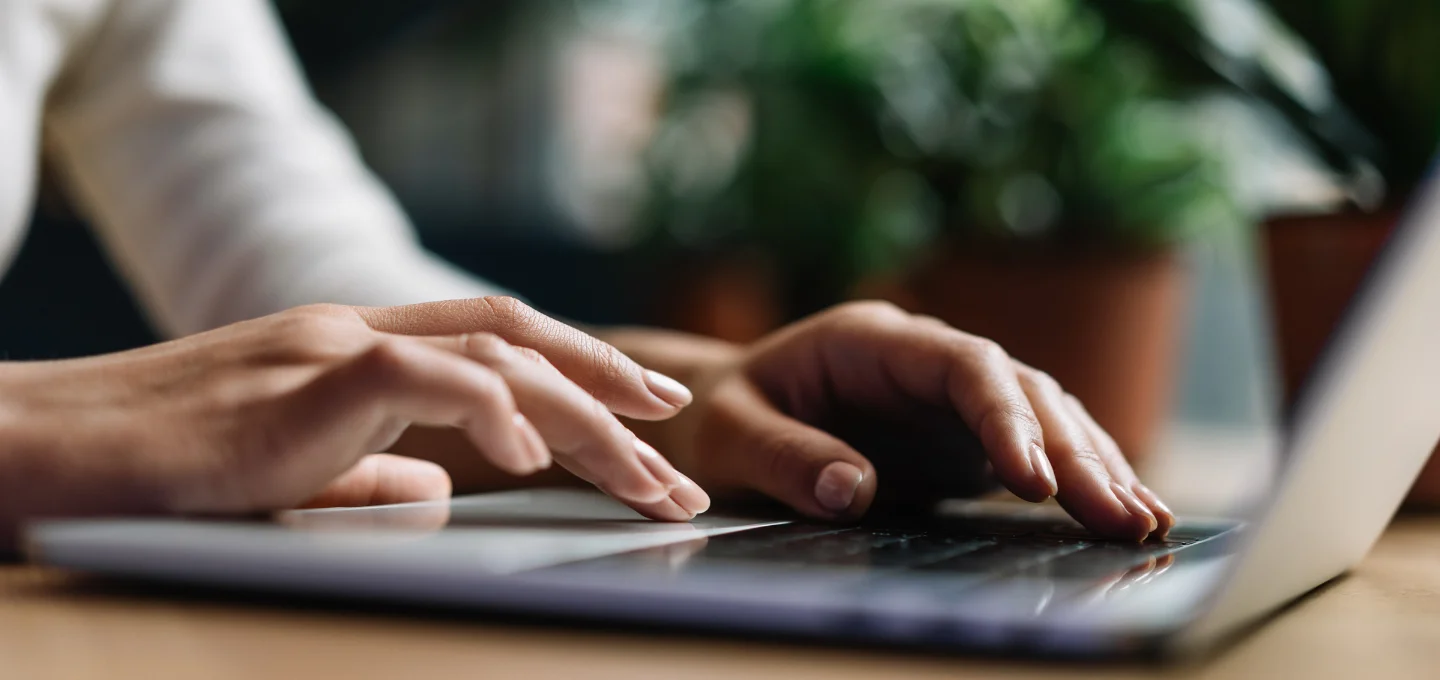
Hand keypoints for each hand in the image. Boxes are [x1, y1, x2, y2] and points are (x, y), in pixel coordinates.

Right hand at [0, 298, 709, 542]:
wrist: (49, 453)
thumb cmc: (161, 471)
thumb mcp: (289, 473)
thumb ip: (368, 474)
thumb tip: (439, 492)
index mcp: (362, 351)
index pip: (498, 341)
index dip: (582, 369)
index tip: (647, 411)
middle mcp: (361, 332)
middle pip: (520, 344)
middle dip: (613, 393)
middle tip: (681, 448)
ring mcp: (334, 346)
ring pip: (496, 357)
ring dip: (584, 419)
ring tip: (647, 476)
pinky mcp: (306, 376)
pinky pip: (425, 377)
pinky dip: (492, 411)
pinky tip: (535, 461)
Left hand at [640, 301, 1173, 540]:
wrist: (722, 413)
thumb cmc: (720, 418)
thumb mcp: (729, 435)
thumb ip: (785, 457)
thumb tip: (853, 491)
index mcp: (872, 340)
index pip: (962, 364)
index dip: (1004, 415)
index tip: (1032, 477)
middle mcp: (925, 360)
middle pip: (1020, 390)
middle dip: (1073, 451)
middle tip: (1119, 516)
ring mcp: (950, 398)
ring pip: (1043, 415)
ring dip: (1094, 465)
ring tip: (1142, 522)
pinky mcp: (961, 437)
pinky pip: (1034, 450)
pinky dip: (1078, 479)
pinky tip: (1123, 513)